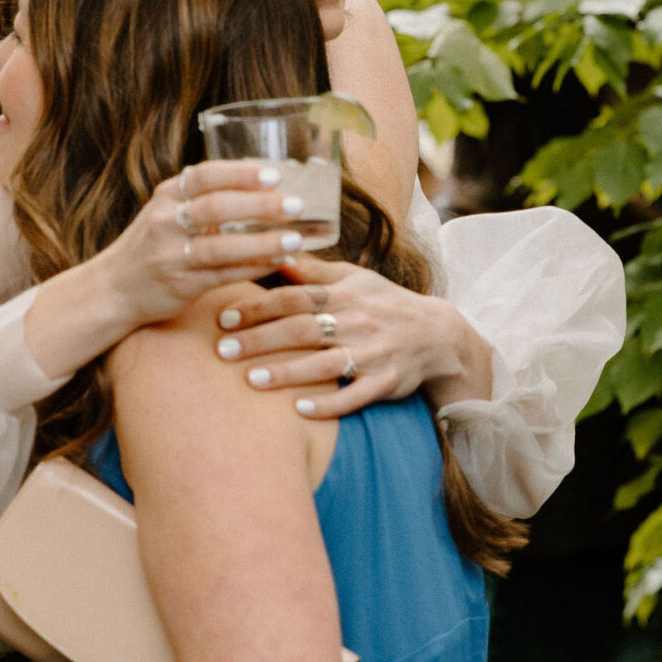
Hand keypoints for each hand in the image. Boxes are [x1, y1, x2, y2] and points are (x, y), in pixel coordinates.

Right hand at [25, 163, 343, 381]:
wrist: (113, 288)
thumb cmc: (154, 245)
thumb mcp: (169, 211)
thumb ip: (205, 197)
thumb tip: (265, 180)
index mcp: (166, 195)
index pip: (205, 175)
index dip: (240, 173)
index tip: (274, 173)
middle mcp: (165, 221)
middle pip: (216, 208)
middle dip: (258, 205)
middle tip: (295, 204)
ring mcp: (170, 255)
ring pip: (221, 246)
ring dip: (261, 242)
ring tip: (294, 239)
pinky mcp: (179, 285)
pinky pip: (222, 275)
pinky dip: (252, 268)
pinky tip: (278, 263)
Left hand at [209, 257, 491, 418]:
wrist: (438, 335)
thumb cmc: (385, 303)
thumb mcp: (354, 278)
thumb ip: (313, 272)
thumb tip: (275, 249)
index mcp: (345, 294)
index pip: (294, 296)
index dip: (258, 306)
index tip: (225, 316)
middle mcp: (357, 321)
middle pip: (302, 329)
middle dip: (260, 340)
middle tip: (223, 352)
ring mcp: (372, 353)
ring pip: (324, 364)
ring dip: (286, 372)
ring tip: (251, 381)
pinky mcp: (385, 382)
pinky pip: (354, 395)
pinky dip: (328, 404)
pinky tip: (300, 412)